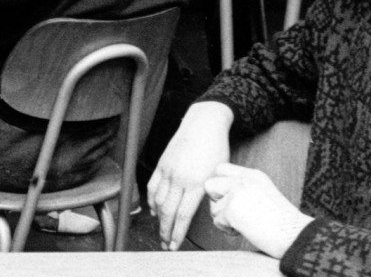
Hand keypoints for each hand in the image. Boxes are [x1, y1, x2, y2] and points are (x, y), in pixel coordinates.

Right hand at [147, 101, 232, 250]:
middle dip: (165, 231)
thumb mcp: (219, 174)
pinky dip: (151, 200)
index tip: (175, 245)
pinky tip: (154, 210)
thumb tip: (202, 210)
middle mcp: (179, 178)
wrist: (203, 124)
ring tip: (161, 230)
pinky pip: (152, 186)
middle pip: (167, 211)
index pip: (183, 215)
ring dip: (158, 218)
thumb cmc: (216, 148)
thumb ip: (209, 193)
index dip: (177, 233)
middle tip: (166, 244)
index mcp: (196, 183)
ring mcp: (168, 170)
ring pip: (157, 200)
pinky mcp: (162, 164)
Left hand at [203, 163, 312, 258]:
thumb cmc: (283, 223)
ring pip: (213, 207)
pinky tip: (246, 231)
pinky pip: (218, 221)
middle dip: (217, 201)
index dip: (221, 186)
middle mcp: (243, 180)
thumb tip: (217, 197)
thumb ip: (242, 190)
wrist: (298, 236)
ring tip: (247, 224)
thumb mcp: (263, 196)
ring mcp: (237, 193)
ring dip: (225, 220)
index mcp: (253, 175)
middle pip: (210, 184)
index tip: (232, 201)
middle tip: (235, 213)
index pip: (221, 169)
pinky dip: (228, 230)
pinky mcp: (232, 209)